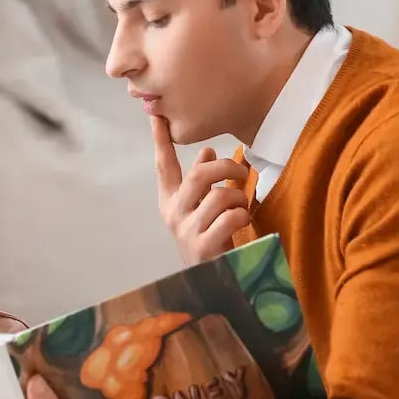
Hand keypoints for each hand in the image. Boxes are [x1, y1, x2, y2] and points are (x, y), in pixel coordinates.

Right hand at [152, 116, 250, 264]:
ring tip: (243, 207)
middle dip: (225, 167)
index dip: (160, 140)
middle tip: (241, 171)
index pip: (163, 166)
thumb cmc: (210, 240)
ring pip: (218, 196)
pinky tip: (242, 223)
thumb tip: (207, 152)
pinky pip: (230, 217)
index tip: (156, 116)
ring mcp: (186, 232)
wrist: (213, 282)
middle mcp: (174, 215)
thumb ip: (202, 183)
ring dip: (239, 197)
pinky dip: (242, 216)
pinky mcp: (203, 247)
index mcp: (170, 203)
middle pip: (197, 175)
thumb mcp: (202, 209)